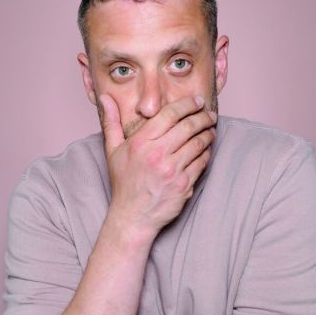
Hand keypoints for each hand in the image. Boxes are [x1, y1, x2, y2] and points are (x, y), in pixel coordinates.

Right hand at [100, 94, 216, 237]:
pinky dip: (206, 153)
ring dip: (208, 134)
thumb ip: (111, 122)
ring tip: (210, 130)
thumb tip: (105, 98)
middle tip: (209, 114)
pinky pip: (202, 162)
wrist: (133, 216)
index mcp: (140, 143)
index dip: (187, 104)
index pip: (170, 115)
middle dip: (203, 117)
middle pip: (188, 126)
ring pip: (198, 143)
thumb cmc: (124, 182)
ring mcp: (172, 170)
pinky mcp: (184, 184)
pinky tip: (206, 149)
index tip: (197, 101)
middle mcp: (157, 155)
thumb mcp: (113, 151)